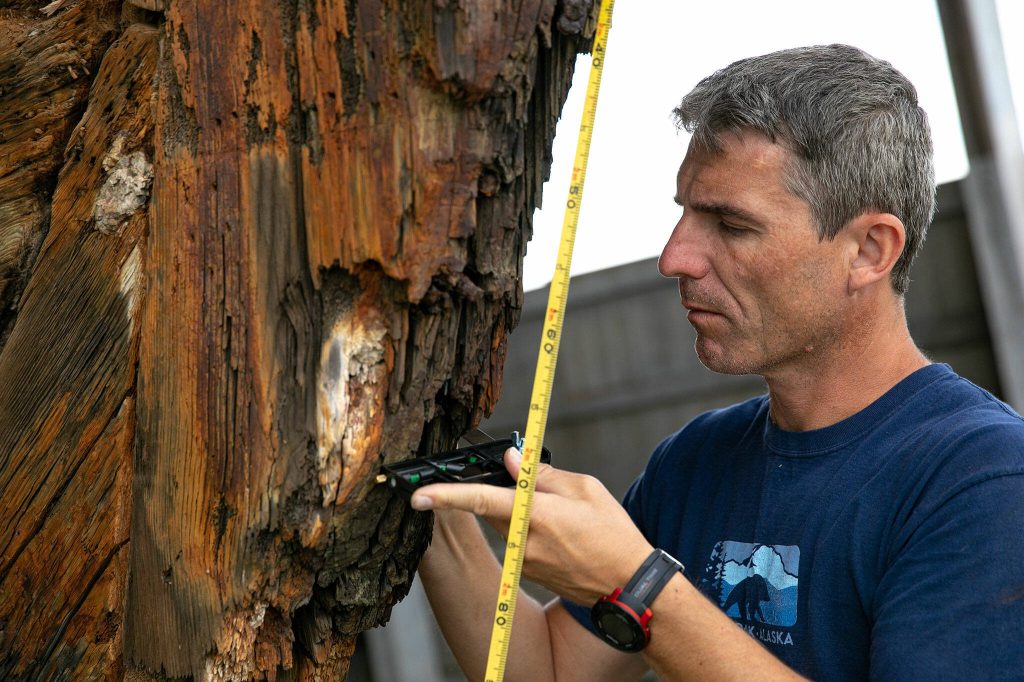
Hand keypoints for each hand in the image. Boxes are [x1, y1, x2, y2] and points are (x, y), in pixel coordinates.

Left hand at [411, 448, 652, 605]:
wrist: (628, 587)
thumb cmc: (612, 534)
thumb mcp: (585, 489)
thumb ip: (543, 474)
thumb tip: (513, 460)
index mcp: (535, 515)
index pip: (480, 499)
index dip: (445, 495)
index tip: (417, 495)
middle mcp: (522, 541)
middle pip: (492, 506)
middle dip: (504, 490)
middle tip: (536, 484)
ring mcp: (523, 561)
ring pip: (505, 522)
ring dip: (521, 510)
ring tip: (564, 516)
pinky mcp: (528, 572)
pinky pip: (517, 539)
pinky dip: (529, 527)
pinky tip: (562, 532)